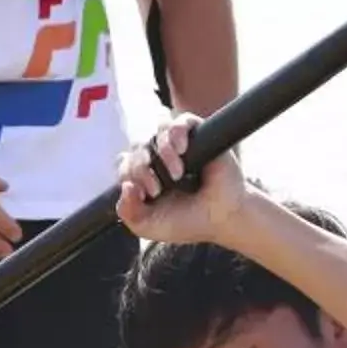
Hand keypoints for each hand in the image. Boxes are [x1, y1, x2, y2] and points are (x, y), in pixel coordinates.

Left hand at [116, 114, 249, 245]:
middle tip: (157, 190)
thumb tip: (126, 185)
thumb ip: (127, 212)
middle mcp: (160, 158)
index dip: (128, 174)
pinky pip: (181, 121)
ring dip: (162, 151)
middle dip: (141, 169)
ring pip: (157, 131)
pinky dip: (177, 132)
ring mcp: (179, 146)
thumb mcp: (148, 226)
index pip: (124, 163)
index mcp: (145, 176)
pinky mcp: (199, 136)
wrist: (222, 219)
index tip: (144, 194)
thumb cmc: (187, 222)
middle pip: (138, 147)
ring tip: (177, 173)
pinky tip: (182, 149)